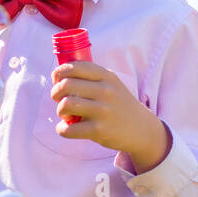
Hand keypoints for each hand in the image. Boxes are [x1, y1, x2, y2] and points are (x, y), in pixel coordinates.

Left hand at [51, 61, 170, 170]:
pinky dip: (62, 130)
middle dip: (55, 92)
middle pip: (66, 85)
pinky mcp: (99, 130)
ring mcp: (102, 110)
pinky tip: (66, 129)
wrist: (142, 130)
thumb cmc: (120, 106)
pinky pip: (69, 129)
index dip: (59, 72)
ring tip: (65, 115)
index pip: (74, 67)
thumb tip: (60, 76)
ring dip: (60, 111)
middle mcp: (105, 91)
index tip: (57, 80)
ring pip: (65, 105)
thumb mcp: (113, 85)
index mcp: (106, 76)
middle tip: (58, 99)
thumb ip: (92, 78)